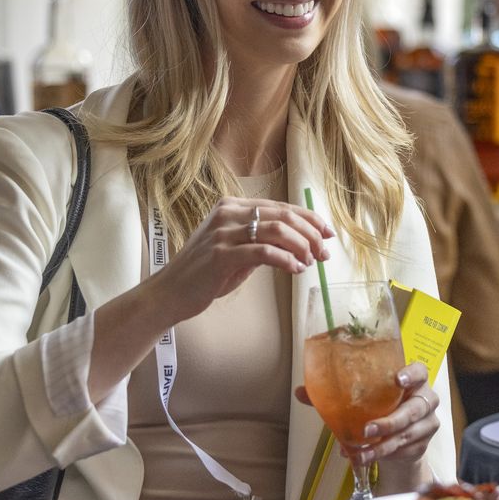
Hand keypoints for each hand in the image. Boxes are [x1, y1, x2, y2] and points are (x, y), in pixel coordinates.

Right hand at [146, 198, 332, 323]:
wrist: (170, 293)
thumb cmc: (204, 274)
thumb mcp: (236, 251)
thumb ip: (262, 242)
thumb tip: (300, 244)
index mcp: (232, 207)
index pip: (281, 207)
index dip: (309, 219)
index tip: (327, 234)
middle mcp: (228, 213)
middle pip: (283, 215)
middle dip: (311, 234)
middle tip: (324, 253)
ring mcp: (223, 232)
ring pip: (277, 230)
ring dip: (302, 246)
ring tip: (312, 262)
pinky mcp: (221, 254)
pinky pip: (264, 252)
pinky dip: (286, 260)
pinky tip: (296, 269)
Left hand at [294, 361, 440, 474]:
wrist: (399, 437)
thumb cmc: (380, 408)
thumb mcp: (363, 398)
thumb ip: (334, 393)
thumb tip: (300, 391)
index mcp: (413, 380)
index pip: (420, 371)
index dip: (411, 375)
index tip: (397, 379)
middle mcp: (425, 399)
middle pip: (414, 409)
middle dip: (390, 421)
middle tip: (367, 430)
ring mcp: (427, 422)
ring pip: (407, 434)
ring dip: (381, 446)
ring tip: (360, 452)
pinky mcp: (422, 443)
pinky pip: (402, 450)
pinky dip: (381, 455)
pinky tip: (363, 457)